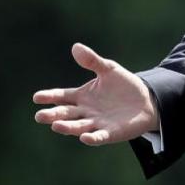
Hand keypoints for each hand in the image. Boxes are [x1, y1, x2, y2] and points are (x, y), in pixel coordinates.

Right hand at [33, 43, 158, 145]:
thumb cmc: (124, 86)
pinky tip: (84, 137)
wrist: (147, 100)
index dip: (49, 96)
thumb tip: (76, 46)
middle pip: (65, 114)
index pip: (61, 96)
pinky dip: (91, 138)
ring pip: (78, 126)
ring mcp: (96, 123)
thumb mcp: (109, 69)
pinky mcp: (110, 133)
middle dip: (53, 115)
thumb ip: (92, 61)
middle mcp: (85, 111)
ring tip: (56, 126)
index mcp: (81, 96)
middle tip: (40, 116)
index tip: (37, 97)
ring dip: (67, 127)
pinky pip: (99, 137)